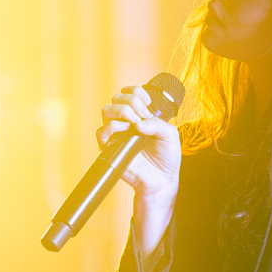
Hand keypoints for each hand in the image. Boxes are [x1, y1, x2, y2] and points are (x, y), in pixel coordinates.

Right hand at [97, 85, 180, 201]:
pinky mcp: (110, 147)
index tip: (147, 101)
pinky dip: (113, 126)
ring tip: (135, 122)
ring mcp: (117, 134)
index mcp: (140, 115)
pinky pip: (102, 132)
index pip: (129, 93)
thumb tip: (139, 122)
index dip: (136, 91)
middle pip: (117, 98)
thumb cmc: (166, 157)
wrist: (161, 179)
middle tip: (143, 114)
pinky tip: (127, 130)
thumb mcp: (170, 135)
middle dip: (131, 101)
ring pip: (107, 110)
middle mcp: (126, 122)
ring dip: (122, 111)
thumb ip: (158, 123)